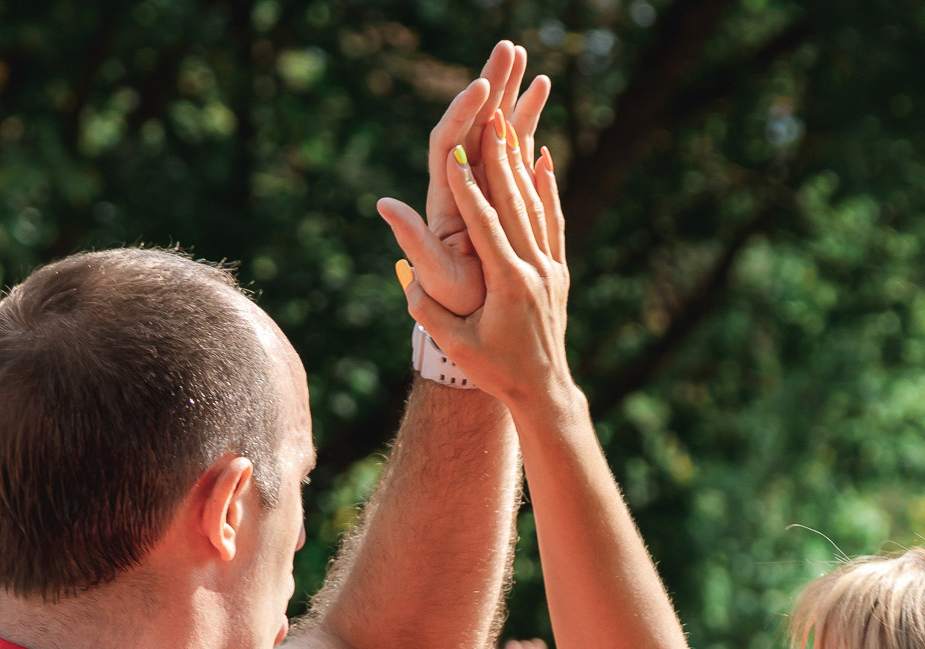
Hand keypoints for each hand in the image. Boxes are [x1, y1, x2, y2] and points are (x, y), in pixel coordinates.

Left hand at [378, 42, 552, 315]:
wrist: (480, 324)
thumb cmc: (456, 307)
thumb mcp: (433, 277)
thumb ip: (412, 240)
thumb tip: (384, 203)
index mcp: (445, 201)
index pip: (448, 143)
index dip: (463, 114)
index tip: (482, 88)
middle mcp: (462, 188)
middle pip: (473, 125)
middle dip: (491, 86)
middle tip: (509, 49)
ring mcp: (483, 189)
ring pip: (497, 133)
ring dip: (511, 96)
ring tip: (528, 60)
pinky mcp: (504, 196)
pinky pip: (515, 151)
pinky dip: (526, 123)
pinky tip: (540, 97)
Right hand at [391, 101, 572, 411]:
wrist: (544, 392)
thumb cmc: (494, 371)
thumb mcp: (455, 344)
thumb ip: (426, 306)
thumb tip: (402, 270)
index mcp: (508, 284)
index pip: (486, 226)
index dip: (470, 188)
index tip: (457, 153)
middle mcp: (535, 270)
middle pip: (516, 205)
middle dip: (500, 159)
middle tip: (492, 116)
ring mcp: (551, 269)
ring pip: (536, 207)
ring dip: (521, 165)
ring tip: (512, 125)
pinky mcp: (558, 272)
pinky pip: (553, 222)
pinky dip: (547, 190)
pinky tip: (543, 161)